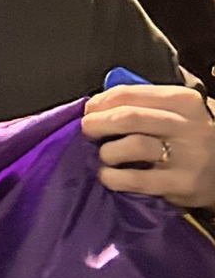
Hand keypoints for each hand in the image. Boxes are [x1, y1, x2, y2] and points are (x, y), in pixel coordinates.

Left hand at [82, 85, 214, 209]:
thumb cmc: (191, 136)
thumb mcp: (178, 111)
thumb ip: (144, 102)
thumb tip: (98, 102)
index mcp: (182, 100)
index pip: (129, 93)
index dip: (100, 102)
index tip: (89, 111)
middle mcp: (187, 125)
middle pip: (128, 117)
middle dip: (97, 124)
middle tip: (87, 131)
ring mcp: (187, 155)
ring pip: (132, 146)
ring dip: (107, 152)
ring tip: (106, 156)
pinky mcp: (182, 183)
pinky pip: (136, 179)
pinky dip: (113, 177)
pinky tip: (109, 176)